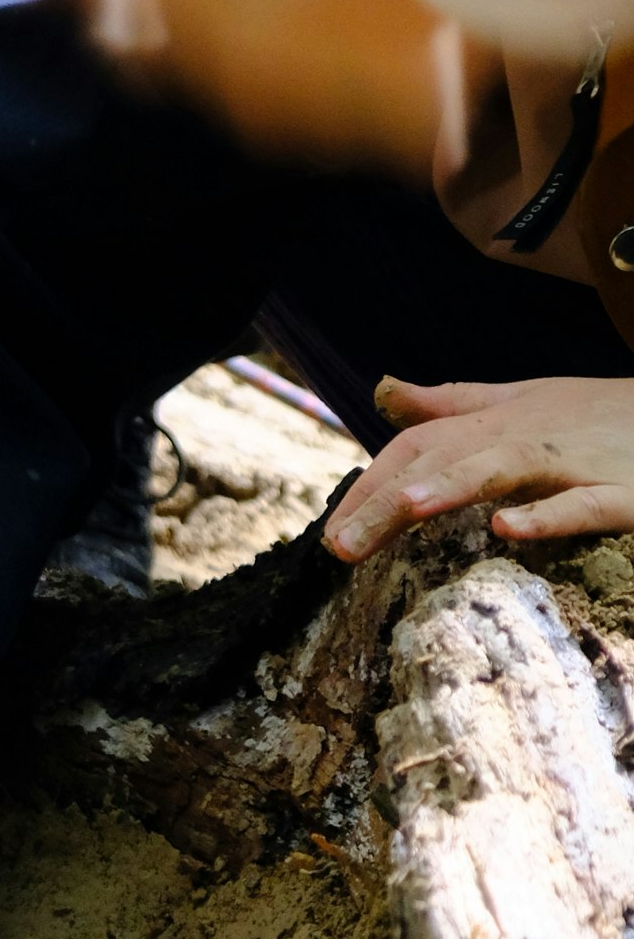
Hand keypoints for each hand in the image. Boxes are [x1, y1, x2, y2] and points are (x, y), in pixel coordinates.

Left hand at [324, 376, 633, 560]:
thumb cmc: (606, 417)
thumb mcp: (524, 403)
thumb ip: (454, 403)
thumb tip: (387, 391)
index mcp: (503, 418)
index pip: (420, 443)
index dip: (373, 482)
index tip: (333, 532)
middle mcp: (532, 434)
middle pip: (448, 455)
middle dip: (389, 497)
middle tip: (340, 547)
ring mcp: (578, 462)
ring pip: (506, 467)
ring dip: (453, 484)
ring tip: (406, 509)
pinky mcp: (623, 492)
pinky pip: (583, 504)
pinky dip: (548, 514)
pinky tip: (507, 528)